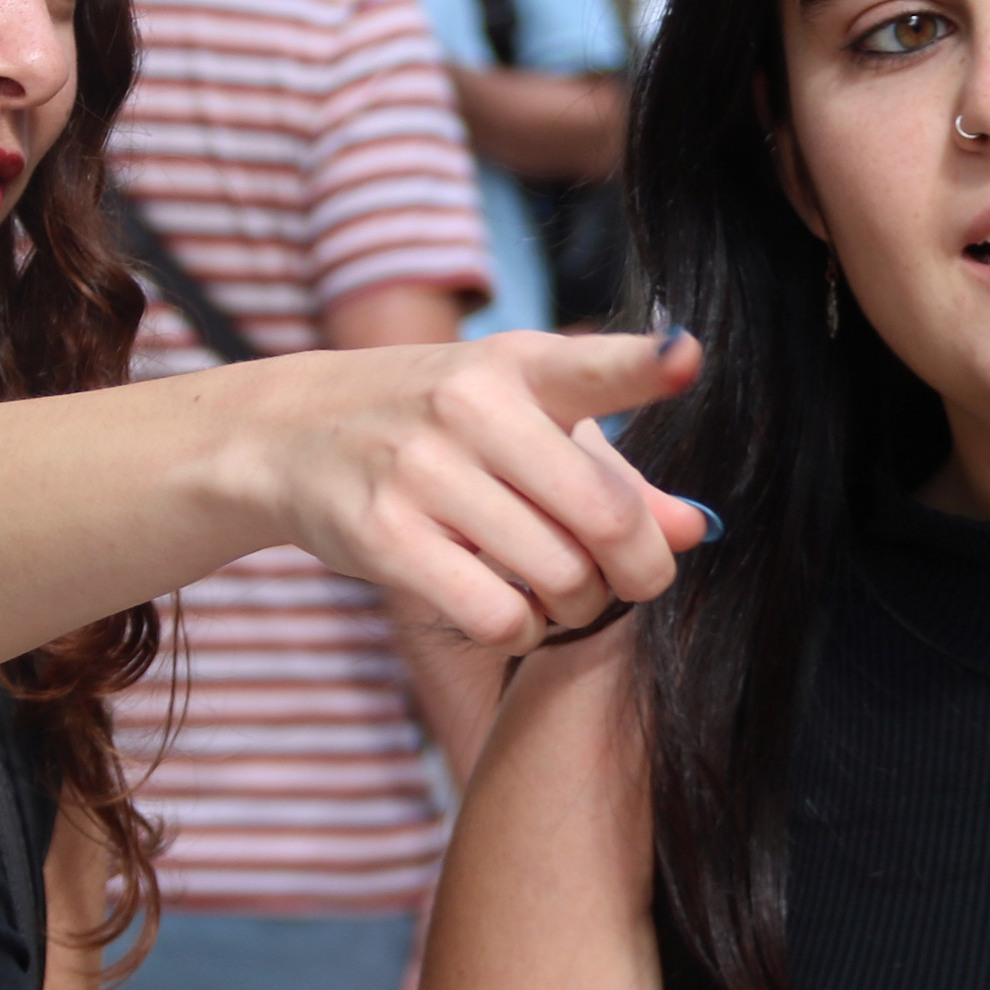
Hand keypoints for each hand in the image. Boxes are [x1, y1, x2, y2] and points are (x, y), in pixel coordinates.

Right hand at [264, 328, 710, 651]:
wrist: (295, 434)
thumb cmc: (440, 431)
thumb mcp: (524, 424)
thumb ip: (615, 477)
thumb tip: (695, 532)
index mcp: (517, 366)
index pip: (590, 365)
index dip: (646, 365)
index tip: (686, 358)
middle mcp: (469, 408)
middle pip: (604, 516)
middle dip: (638, 569)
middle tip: (627, 580)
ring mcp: (420, 470)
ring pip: (557, 575)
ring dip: (579, 605)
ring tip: (562, 593)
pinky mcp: (382, 535)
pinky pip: (497, 614)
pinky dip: (525, 631)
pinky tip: (514, 612)